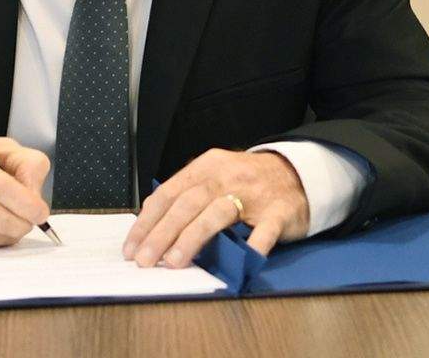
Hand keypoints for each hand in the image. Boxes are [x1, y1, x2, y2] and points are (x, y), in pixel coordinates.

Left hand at [123, 148, 309, 266]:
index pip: (169, 193)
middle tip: (144, 260)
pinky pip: (264, 231)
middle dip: (162, 233)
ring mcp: (254, 194)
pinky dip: (252, 246)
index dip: (147, 221)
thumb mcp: (215, 177)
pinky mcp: (280, 211)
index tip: (131, 247)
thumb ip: (188, 196)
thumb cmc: (247, 182)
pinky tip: (240, 261)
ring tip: (174, 261)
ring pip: (217, 213)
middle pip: (188, 203)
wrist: (297, 174)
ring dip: (193, 237)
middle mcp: (227, 176)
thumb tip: (151, 225)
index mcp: (207, 166)